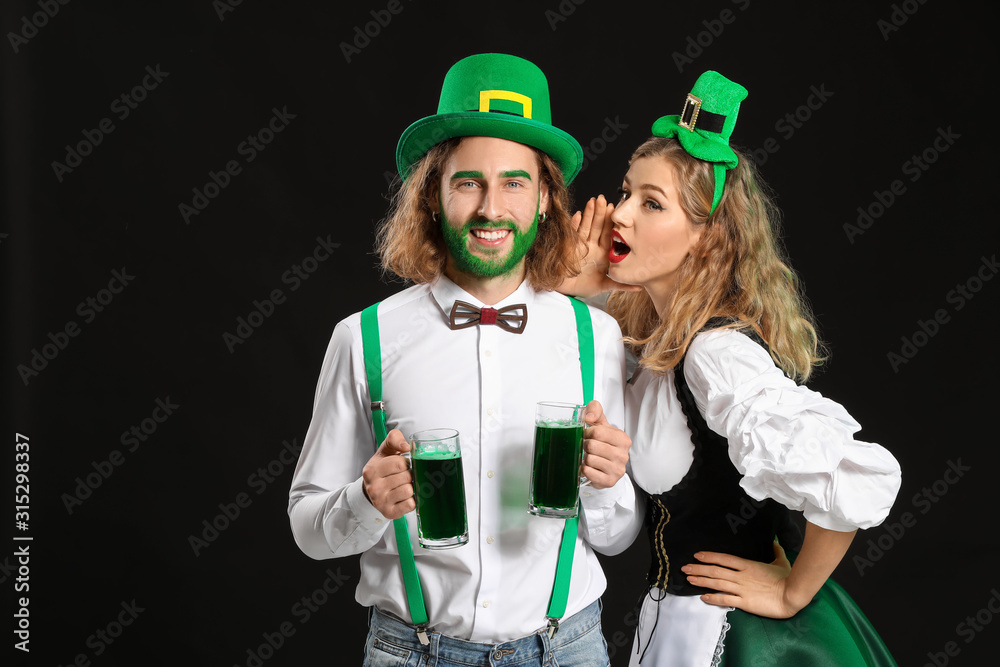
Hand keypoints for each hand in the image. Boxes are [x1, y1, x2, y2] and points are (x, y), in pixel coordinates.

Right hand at [361, 429, 414, 519]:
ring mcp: (380, 502)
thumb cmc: (382, 468)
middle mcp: (374, 487)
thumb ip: (394, 439)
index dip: (405, 463)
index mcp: (371, 470)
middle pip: (406, 477)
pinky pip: (410, 505)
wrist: (372, 491)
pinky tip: (405, 497)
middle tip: (403, 476)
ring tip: (404, 485)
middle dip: (409, 474)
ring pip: (409, 491)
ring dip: (411, 487)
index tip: (401, 465)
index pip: (399, 463)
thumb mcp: (385, 451)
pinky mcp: (389, 513)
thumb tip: (407, 446)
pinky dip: (411, 500)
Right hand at [557, 195, 641, 297]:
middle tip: (604, 199)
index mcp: (601, 253)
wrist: (565, 291)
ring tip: (593, 201)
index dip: (611, 223)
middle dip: (600, 213)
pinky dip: (574, 225)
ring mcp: (579, 246)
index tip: (615, 210)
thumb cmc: (583, 287)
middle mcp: (591, 247)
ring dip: (589, 214)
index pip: (608, 235)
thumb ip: (620, 284)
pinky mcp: (567, 247)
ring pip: (585, 226)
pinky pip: (571, 234)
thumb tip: (640, 287)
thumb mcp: (604, 285)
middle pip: (597, 227)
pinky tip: (578, 215)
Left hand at [580, 399, 630, 488]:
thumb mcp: (601, 424)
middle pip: (592, 446)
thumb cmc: (603, 444)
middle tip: (588, 447)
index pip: (597, 432)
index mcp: (623, 439)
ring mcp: (617, 470)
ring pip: (589, 459)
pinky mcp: (609, 481)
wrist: (607, 467)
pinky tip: (589, 467)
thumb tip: (588, 416)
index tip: (588, 435)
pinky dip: (584, 468)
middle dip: (585, 445)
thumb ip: (595, 410)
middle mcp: (623, 455)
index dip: (587, 433)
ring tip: (590, 457)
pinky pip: (587, 472)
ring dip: (585, 458)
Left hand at [681, 542, 809, 618]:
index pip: (724, 558)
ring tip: (689, 579)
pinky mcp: (745, 602)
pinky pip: (726, 599)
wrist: (791, 595)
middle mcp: (741, 576)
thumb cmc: (786, 578)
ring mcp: (742, 589)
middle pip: (716, 571)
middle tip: (684, 568)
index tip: (697, 555)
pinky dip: (713, 598)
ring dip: (701, 581)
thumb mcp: (780, 561)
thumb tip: (774, 541)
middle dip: (698, 569)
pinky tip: (703, 597)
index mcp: (747, 565)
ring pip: (717, 583)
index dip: (709, 556)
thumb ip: (775, 550)